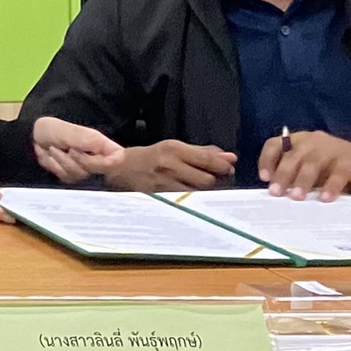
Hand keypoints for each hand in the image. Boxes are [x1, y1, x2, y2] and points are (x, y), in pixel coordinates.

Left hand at [30, 117, 126, 181]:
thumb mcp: (68, 131)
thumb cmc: (52, 129)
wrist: (32, 136)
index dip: (99, 162)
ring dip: (61, 161)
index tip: (77, 150)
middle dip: (73, 160)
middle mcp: (96, 159)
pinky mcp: (72, 176)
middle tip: (64, 147)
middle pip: (94, 172)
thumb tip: (115, 155)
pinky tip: (50, 157)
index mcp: (101, 146)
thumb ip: (89, 141)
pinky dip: (54, 167)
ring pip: (78, 176)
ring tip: (53, 148)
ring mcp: (84, 169)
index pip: (116, 161)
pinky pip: (66, 179)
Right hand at [101, 140, 236, 191]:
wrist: (120, 170)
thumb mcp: (173, 148)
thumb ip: (203, 152)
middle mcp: (169, 166)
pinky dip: (196, 200)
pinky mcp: (161, 198)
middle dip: (218, 181)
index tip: (228, 169)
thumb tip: (231, 157)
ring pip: (199, 193)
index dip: (224, 167)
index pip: (208, 160)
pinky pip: (188, 202)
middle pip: (208, 180)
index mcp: (173, 149)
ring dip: (208, 192)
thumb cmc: (151, 158)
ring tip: (205, 188)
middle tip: (218, 180)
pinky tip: (194, 197)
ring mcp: (164, 184)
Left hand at [261, 131, 350, 201]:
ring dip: (303, 180)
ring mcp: (333, 149)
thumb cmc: (334, 167)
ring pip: (313, 163)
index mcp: (299, 140)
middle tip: (276, 193)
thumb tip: (277, 191)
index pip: (276, 144)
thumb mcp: (311, 167)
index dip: (267, 159)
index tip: (264, 178)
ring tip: (297, 197)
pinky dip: (330, 186)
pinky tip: (325, 198)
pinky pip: (338, 173)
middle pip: (293, 155)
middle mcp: (313, 141)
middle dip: (283, 174)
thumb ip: (295, 173)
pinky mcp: (350, 160)